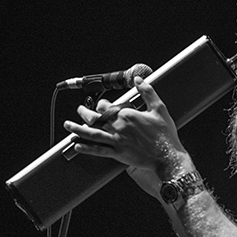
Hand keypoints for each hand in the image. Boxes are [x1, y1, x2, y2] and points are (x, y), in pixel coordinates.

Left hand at [63, 76, 193, 180]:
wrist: (167, 156)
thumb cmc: (165, 134)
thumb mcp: (159, 108)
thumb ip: (147, 92)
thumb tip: (138, 80)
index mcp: (127, 115)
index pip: (106, 106)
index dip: (101, 104)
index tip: (101, 104)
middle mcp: (118, 127)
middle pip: (94, 118)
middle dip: (84, 113)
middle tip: (79, 110)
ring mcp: (116, 141)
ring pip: (91, 133)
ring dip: (77, 129)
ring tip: (68, 125)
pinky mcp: (118, 154)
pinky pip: (98, 150)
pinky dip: (86, 148)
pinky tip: (77, 145)